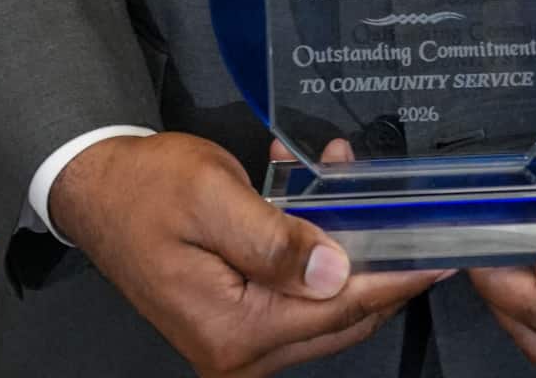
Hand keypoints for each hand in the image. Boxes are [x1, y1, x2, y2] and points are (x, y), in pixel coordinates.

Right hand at [49, 131, 442, 376]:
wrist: (96, 189)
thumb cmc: (147, 187)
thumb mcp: (214, 198)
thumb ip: (276, 240)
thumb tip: (336, 274)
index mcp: (234, 331)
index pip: (338, 309)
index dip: (394, 278)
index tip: (440, 254)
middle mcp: (238, 352)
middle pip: (339, 319)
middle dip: (380, 264)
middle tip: (418, 220)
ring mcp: (236, 341)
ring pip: (322, 308)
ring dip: (347, 250)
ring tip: (354, 184)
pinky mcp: (234, 320)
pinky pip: (295, 294)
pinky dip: (316, 252)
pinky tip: (316, 199)